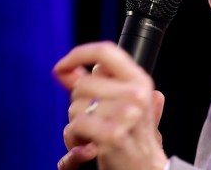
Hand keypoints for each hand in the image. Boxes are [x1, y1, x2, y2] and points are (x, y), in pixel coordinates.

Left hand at [54, 41, 167, 169]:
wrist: (147, 169)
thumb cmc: (132, 137)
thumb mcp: (124, 104)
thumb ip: (97, 83)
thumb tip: (66, 70)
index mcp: (140, 81)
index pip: (105, 51)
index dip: (78, 54)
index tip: (63, 65)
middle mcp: (136, 95)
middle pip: (83, 83)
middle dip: (78, 103)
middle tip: (93, 119)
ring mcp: (126, 114)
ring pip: (76, 106)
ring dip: (76, 124)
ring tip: (92, 134)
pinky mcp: (113, 134)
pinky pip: (76, 125)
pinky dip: (74, 138)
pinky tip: (87, 145)